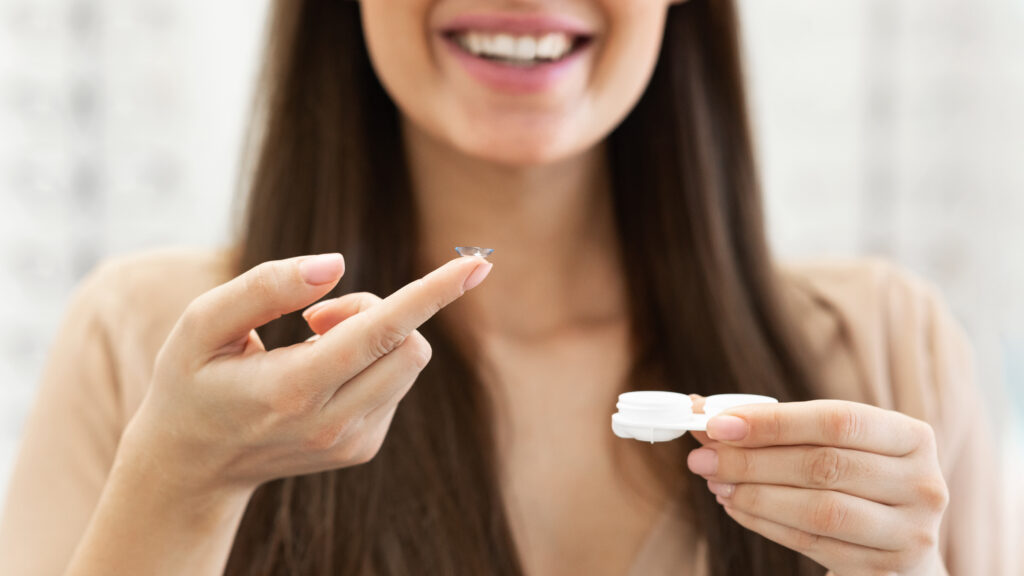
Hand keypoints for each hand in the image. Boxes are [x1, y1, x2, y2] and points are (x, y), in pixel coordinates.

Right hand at [119, 253, 492, 498]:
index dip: (431, 292)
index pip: (380, 332)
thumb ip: (265, 287)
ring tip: (312, 343)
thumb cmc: (192, 381)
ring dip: (375, 335)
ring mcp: (352, 443)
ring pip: (408, 362)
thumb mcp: (201, 324)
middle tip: (317, 318)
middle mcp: (331, 424)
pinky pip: (395, 383)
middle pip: (408, 344)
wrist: (194, 464)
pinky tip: (320, 375)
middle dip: (379, 310)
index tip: (477, 264)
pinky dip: (370, 363)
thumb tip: (336, 263)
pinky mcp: (362, 448)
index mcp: (291, 390)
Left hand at [686, 398, 948, 575]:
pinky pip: (813, 544)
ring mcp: (910, 534)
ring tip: (716, 484)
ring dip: (755, 495)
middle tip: (703, 458)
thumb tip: (702, 411)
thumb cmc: (857, 482)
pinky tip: (736, 507)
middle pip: (824, 466)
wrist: (900, 547)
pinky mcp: (885, 570)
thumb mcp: (829, 445)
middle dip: (752, 461)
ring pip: (819, 510)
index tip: (718, 423)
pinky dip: (766, 523)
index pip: (837, 420)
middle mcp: (922, 485)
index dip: (773, 422)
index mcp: (913, 438)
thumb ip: (776, 428)